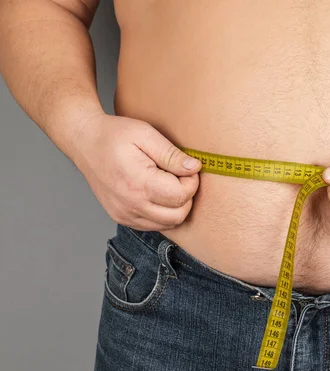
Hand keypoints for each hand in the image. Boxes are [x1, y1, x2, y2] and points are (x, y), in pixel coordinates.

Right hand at [70, 113, 201, 230]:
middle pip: (178, 214)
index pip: (181, 196)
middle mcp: (131, 205)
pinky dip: (163, 213)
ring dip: (176, 206)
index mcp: (138, 184)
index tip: (187, 168)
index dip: (192, 182)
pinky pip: (153, 225)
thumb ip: (172, 155)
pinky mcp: (122, 218)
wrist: (84, 142)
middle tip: (180, 176)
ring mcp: (124, 215)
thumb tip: (194, 168)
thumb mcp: (146, 135)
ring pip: (168, 224)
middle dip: (187, 196)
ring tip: (168, 184)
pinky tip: (158, 193)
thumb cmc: (114, 135)